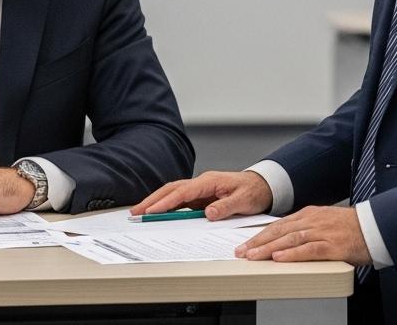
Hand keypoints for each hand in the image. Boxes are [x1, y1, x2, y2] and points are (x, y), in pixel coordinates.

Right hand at [131, 170, 271, 220]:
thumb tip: (207, 213)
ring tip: (140, 213)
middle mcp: (200, 183)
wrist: (261, 186)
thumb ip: (225, 207)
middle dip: (152, 201)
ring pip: (172, 194)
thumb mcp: (243, 201)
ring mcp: (199, 190)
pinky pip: (179, 201)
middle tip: (135, 212)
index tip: (151, 211)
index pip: (182, 193)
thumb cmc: (253, 191)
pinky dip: (166, 206)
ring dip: (156, 202)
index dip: (165, 202)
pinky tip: (157, 213)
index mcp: (209, 182)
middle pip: (170, 190)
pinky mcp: (200, 196)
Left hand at [239, 205, 371, 264]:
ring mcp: (322, 232)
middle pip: (279, 231)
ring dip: (269, 249)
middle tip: (242, 252)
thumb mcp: (325, 222)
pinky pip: (309, 249)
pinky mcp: (333, 245)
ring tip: (254, 256)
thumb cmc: (352, 227)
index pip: (278, 225)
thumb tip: (287, 241)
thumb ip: (307, 229)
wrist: (377, 226)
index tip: (246, 244)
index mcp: (309, 214)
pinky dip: (292, 254)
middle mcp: (312, 221)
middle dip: (258, 242)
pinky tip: (279, 258)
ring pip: (290, 240)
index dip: (260, 235)